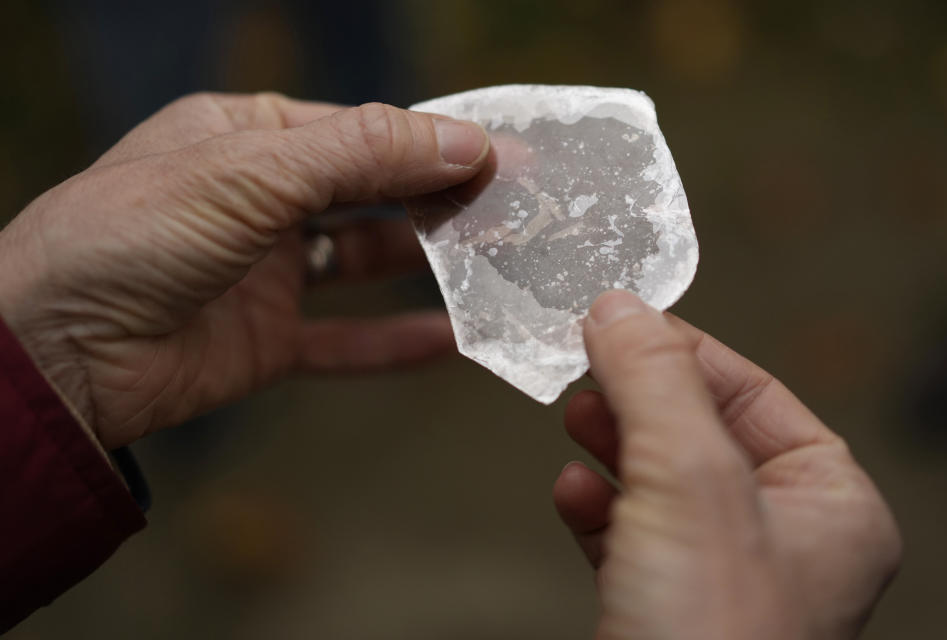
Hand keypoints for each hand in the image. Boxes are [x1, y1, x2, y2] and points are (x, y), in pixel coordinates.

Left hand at [0, 93, 489, 447]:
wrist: (53, 359)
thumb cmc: (128, 238)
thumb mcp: (251, 174)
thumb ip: (362, 155)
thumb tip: (463, 142)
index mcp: (247, 137)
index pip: (361, 132)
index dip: (433, 142)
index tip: (505, 156)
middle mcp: (260, 200)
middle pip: (372, 194)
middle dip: (440, 200)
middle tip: (514, 212)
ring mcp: (265, 272)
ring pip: (365, 264)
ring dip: (427, 266)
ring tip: (497, 267)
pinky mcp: (265, 340)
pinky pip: (344, 340)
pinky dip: (395, 343)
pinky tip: (451, 341)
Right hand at [553, 291, 900, 638]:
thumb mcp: (689, 482)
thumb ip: (656, 383)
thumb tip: (620, 307)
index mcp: (829, 506)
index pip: (755, 392)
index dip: (685, 349)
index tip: (623, 318)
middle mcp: (783, 542)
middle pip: (699, 431)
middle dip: (638, 396)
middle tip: (589, 360)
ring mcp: (721, 578)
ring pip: (659, 480)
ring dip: (612, 443)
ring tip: (576, 415)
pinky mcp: (663, 608)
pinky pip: (629, 533)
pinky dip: (596, 504)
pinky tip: (572, 491)